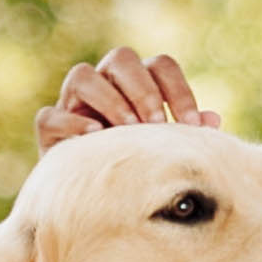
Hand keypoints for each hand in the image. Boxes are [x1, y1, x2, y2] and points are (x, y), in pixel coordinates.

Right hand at [36, 47, 221, 152]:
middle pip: (121, 58)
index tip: (190, 125)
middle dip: (142, 89)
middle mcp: (105, 84)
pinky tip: (96, 139)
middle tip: (156, 123)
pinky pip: (51, 116)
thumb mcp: (166, 151)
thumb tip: (212, 120)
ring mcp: (73, 103)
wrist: (96, 203)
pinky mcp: (49, 129)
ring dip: (109, 100)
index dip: (178, 90)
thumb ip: (184, 134)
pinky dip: (73, 125)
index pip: (160, 65)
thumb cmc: (140, 168)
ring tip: (127, 130)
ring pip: (82, 76)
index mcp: (139, 84)